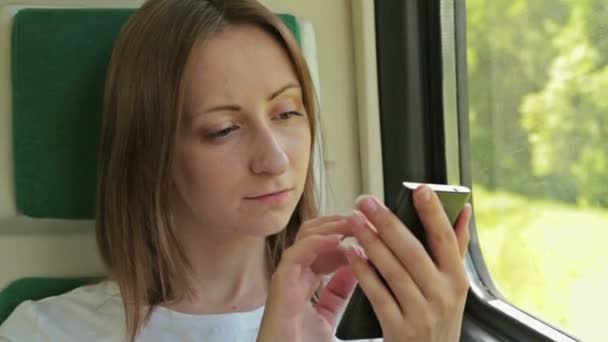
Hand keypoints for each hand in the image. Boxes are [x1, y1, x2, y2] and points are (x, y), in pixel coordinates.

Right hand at [257, 215, 358, 341]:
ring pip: (305, 237)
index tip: (369, 230)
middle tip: (365, 220)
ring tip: (355, 223)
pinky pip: (296, 254)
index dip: (346, 234)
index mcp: (304, 281)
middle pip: (314, 234)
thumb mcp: (327, 318)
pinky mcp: (280, 286)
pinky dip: (317, 243)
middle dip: (340, 223)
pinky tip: (338, 240)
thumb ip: (337, 295)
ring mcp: (286, 277)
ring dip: (332, 227)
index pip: (324, 245)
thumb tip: (353, 272)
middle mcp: (294, 274)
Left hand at [345, 185, 471, 341]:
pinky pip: (378, 295)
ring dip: (371, 243)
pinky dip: (364, 273)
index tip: (420, 189)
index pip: (446, 239)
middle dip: (387, 223)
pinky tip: (352, 255)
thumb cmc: (438, 317)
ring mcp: (422, 314)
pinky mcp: (400, 329)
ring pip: (394, 271)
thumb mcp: (453, 286)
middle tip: (366, 202)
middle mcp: (443, 295)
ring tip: (355, 222)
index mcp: (456, 279)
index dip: (434, 213)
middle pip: (413, 252)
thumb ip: (455, 248)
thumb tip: (464, 210)